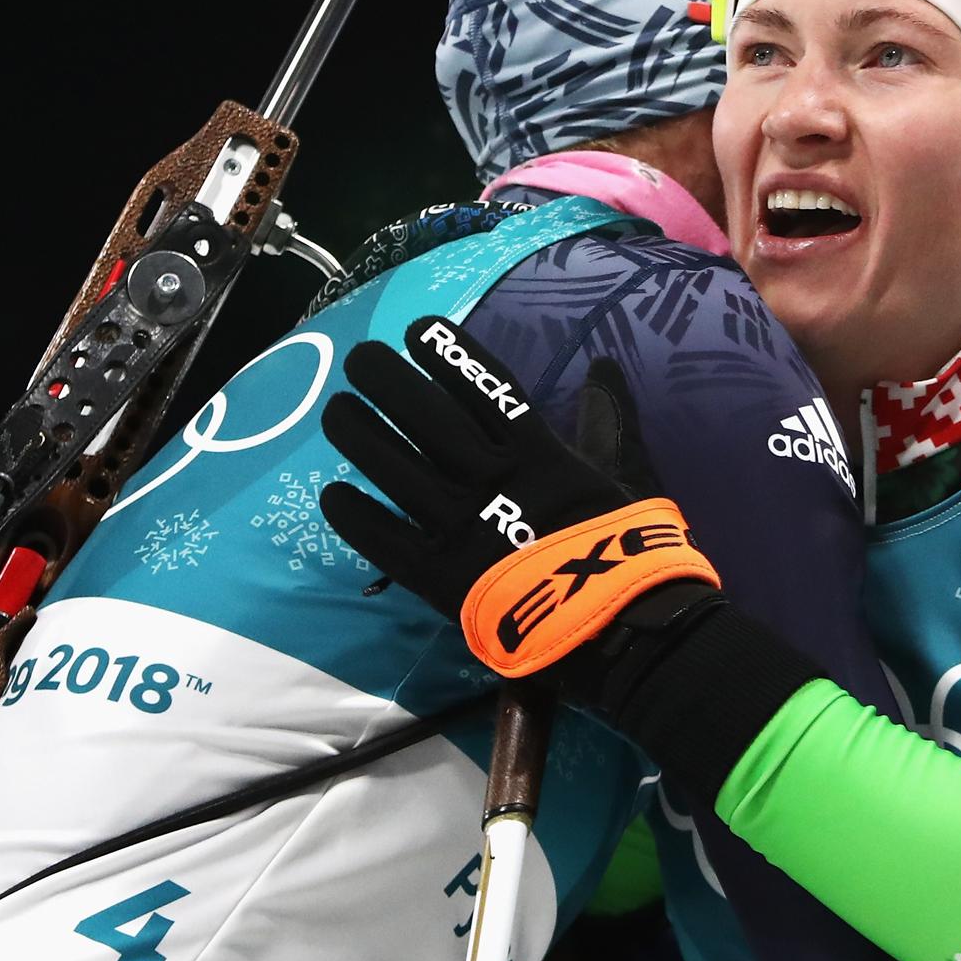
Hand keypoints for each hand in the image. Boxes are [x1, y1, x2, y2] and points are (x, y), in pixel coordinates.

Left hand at [319, 316, 720, 690]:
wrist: (623, 630)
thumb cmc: (627, 549)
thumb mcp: (627, 472)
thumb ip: (609, 419)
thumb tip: (605, 366)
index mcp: (538, 451)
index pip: (484, 386)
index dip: (447, 355)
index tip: (416, 330)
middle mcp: (491, 477)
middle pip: (423, 415)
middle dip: (385, 379)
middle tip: (359, 359)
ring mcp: (462, 525)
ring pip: (393, 466)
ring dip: (358, 433)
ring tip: (335, 410)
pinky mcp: (441, 576)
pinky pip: (385, 539)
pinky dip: (354, 516)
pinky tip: (332, 494)